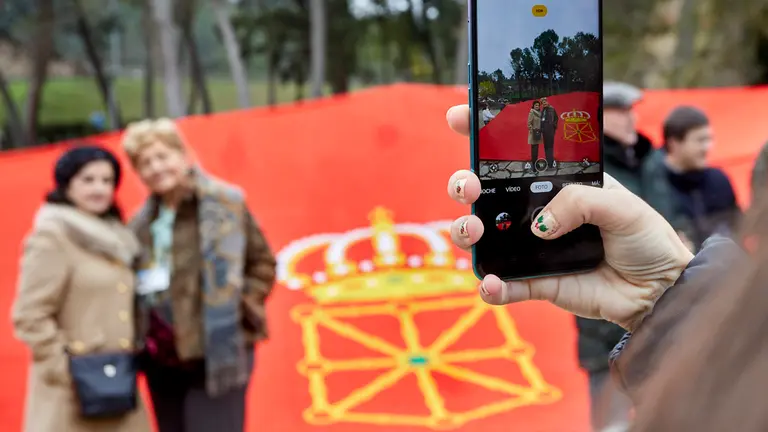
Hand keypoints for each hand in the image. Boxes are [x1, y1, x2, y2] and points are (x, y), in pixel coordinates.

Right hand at [446, 105, 693, 330]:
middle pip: (483, 192)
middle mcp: (537, 212)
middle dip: (463, 184)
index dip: (482, 133)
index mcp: (556, 183)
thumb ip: (580, 202)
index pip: (513, 154)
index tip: (458, 116)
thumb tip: (540, 225)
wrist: (660, 289)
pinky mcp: (536, 283)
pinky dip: (491, 287)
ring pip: (481, 236)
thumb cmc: (645, 238)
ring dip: (465, 230)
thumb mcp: (622, 206)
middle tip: (470, 186)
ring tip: (474, 230)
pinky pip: (504, 286)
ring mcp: (531, 248)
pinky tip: (491, 284)